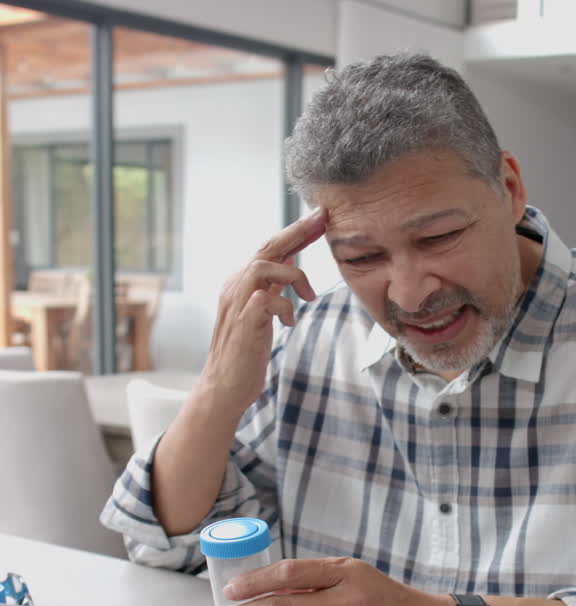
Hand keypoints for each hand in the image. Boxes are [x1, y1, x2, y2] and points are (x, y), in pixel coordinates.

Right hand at [199, 209, 325, 410]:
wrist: (224, 388)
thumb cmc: (246, 352)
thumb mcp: (264, 311)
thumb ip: (273, 284)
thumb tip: (291, 257)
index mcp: (241, 283)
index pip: (269, 248)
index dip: (295, 231)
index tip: (320, 217)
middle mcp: (235, 287)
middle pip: (266, 247)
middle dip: (297, 231)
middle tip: (322, 219)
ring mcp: (237, 303)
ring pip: (263, 266)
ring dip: (294, 276)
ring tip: (309, 297)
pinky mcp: (243, 323)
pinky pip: (267, 299)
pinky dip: (286, 307)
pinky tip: (289, 324)